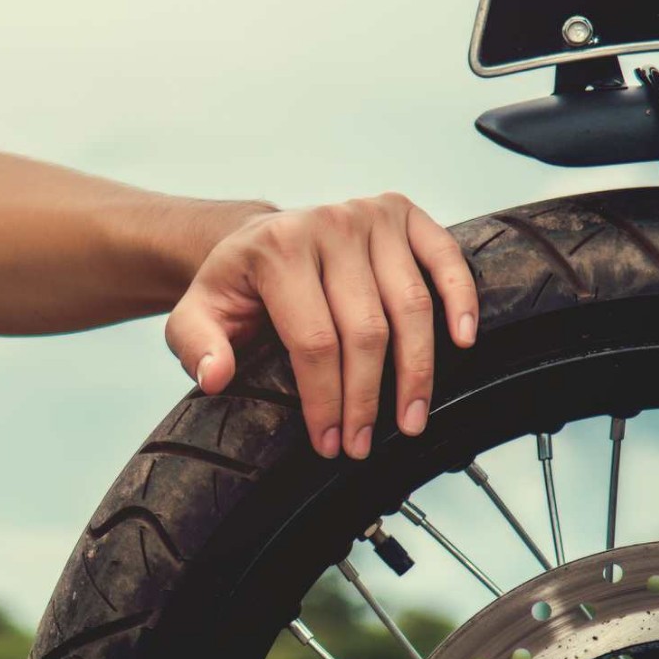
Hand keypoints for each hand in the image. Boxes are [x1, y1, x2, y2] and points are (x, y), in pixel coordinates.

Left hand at [164, 193, 477, 458]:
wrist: (258, 239)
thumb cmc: (235, 286)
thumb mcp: (195, 315)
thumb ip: (196, 346)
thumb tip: (214, 377)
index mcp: (277, 248)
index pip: (313, 340)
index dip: (326, 400)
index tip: (330, 443)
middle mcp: (328, 224)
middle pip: (365, 330)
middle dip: (367, 398)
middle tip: (365, 444)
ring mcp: (370, 215)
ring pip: (411, 305)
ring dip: (417, 371)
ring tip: (410, 420)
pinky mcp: (403, 213)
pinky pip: (445, 257)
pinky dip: (460, 299)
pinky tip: (463, 341)